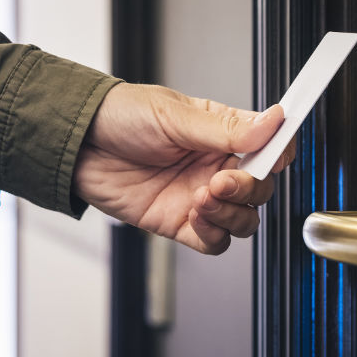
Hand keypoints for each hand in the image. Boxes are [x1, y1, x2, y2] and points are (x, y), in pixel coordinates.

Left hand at [73, 83, 293, 253]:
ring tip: (201, 197)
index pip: (269, 147)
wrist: (76, 146)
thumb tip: (273, 121)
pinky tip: (193, 215)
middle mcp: (216, 167)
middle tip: (221, 179)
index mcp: (222, 134)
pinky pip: (214, 242)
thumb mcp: (174, 114)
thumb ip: (226, 128)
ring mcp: (201, 197)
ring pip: (244, 219)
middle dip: (248, 189)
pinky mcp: (181, 223)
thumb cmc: (120, 117)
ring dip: (231, 213)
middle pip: (260, 189)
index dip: (280, 153)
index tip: (277, 157)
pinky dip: (212, 234)